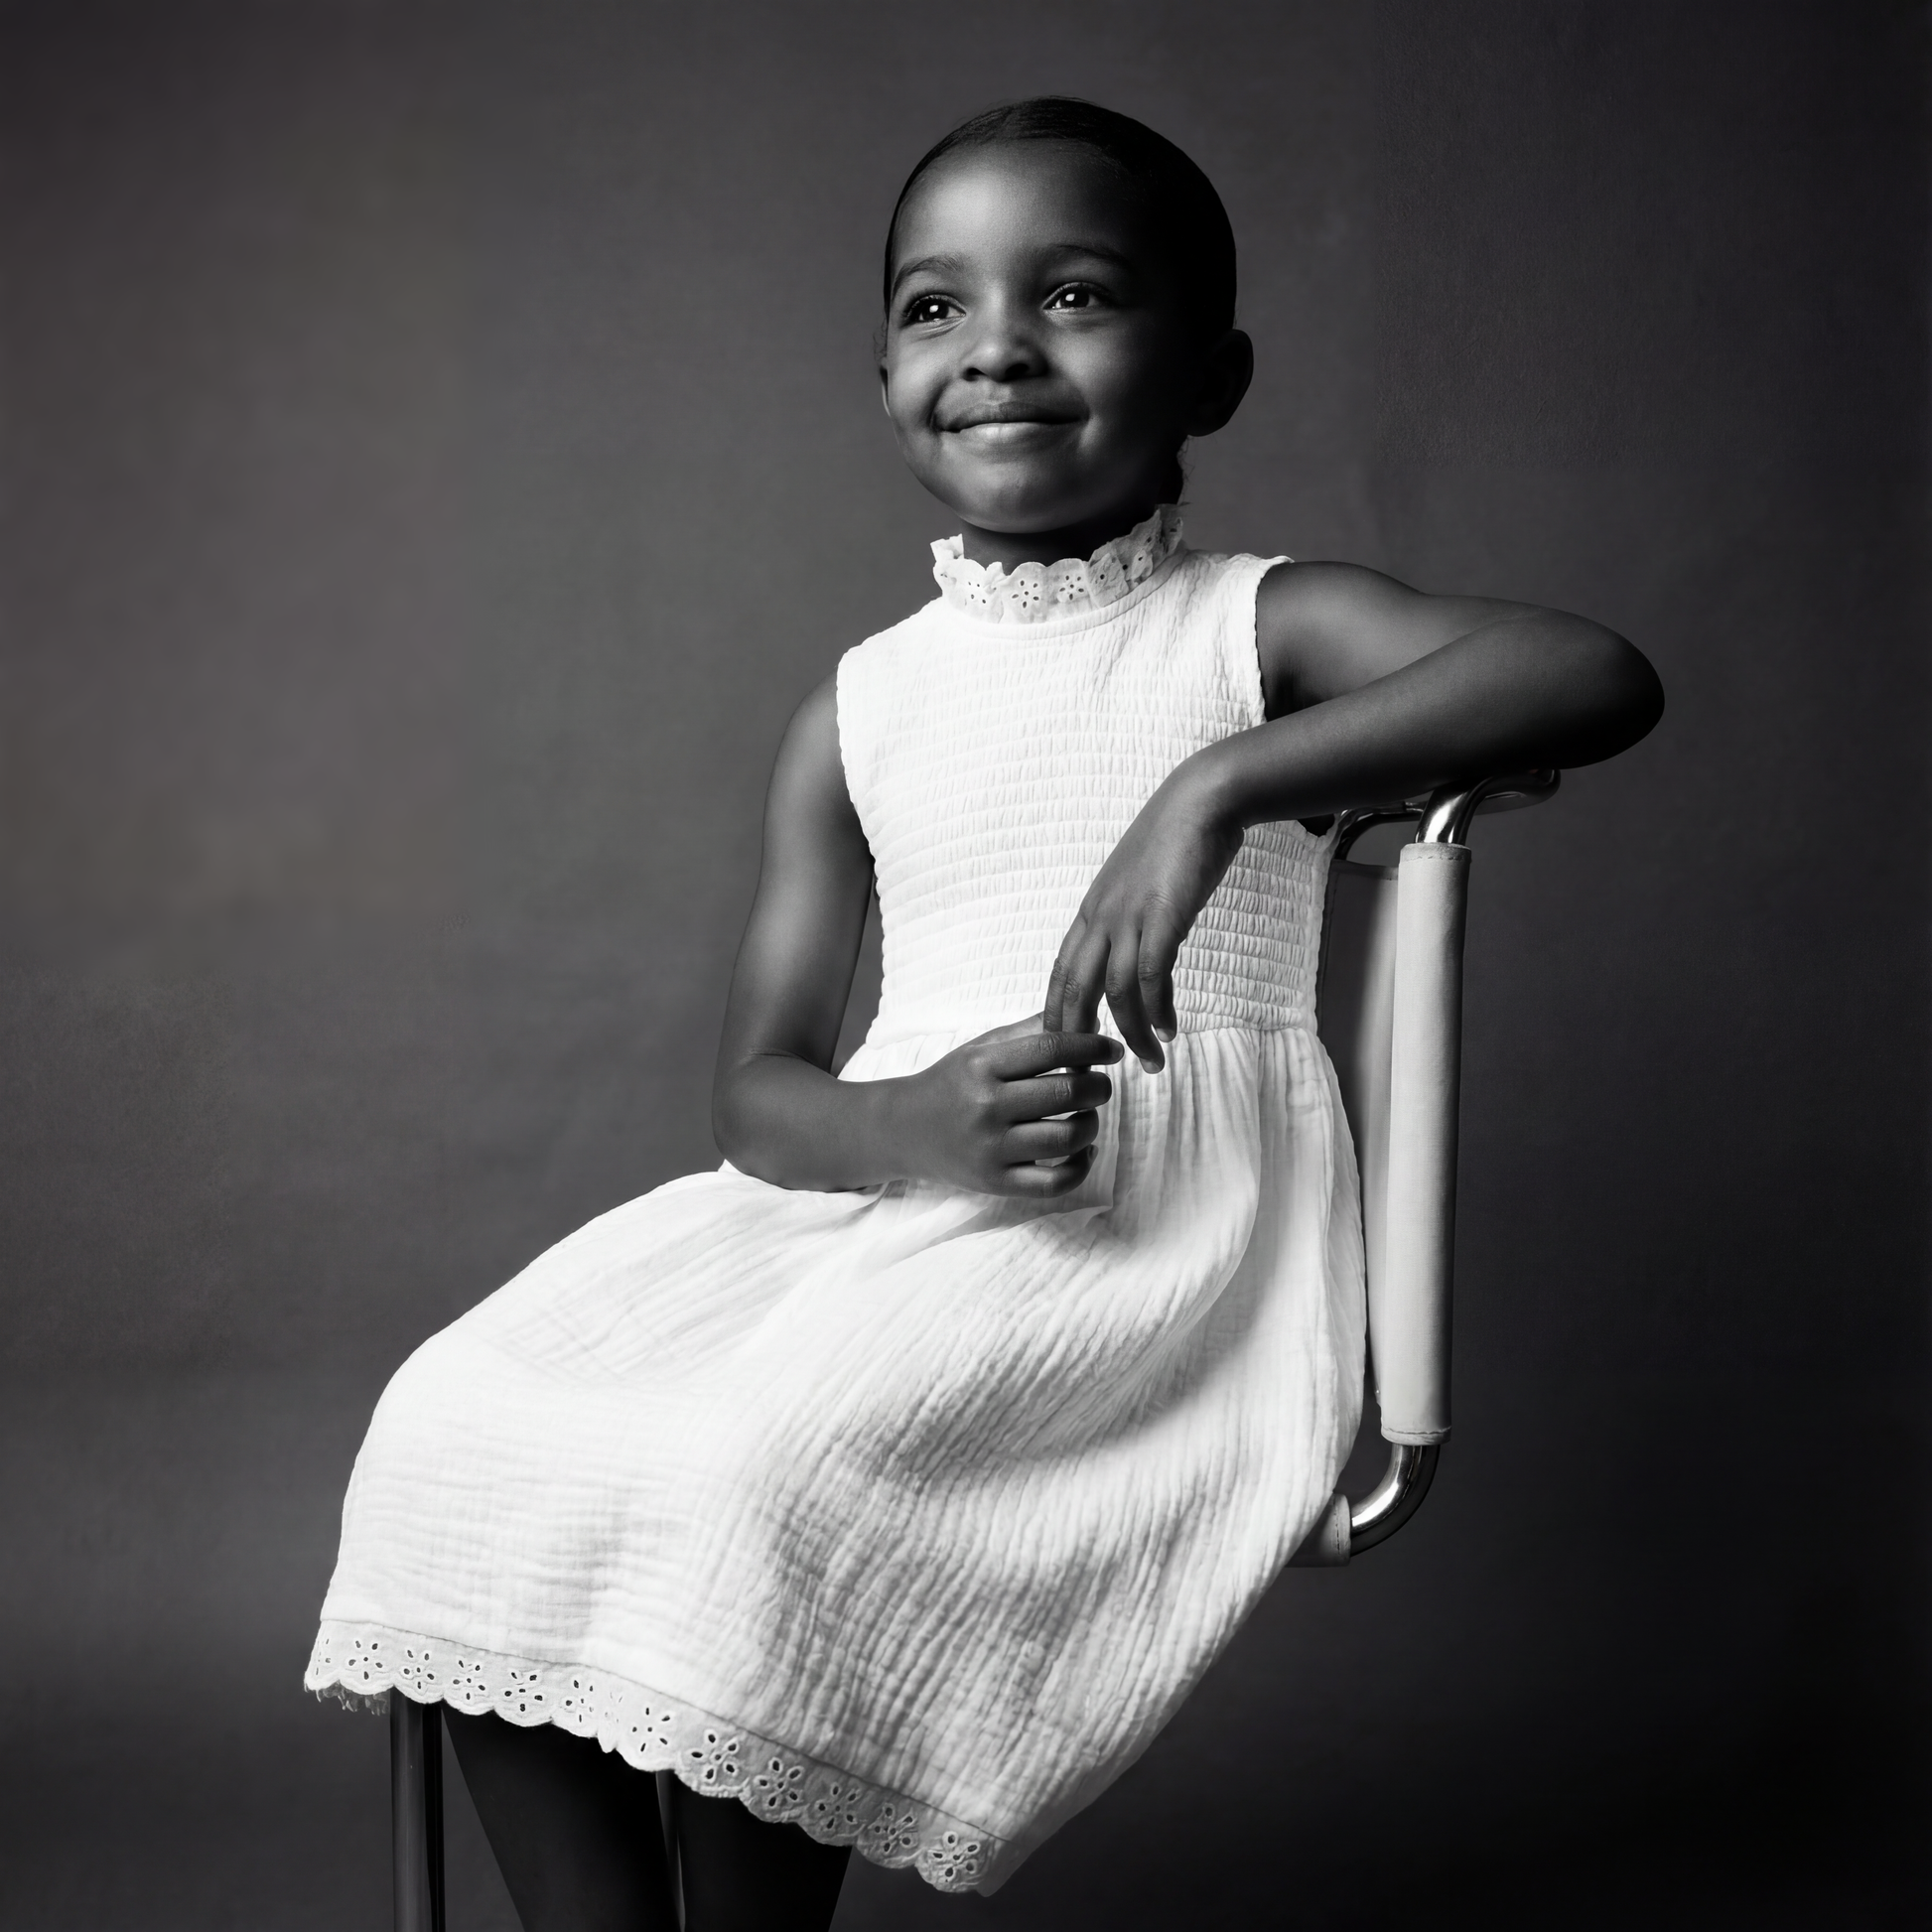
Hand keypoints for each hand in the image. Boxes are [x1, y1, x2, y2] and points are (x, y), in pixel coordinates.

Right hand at [889, 1017, 1122, 1196]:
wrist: (903, 1130)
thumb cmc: (952, 1084)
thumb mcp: (980, 1049)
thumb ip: (1030, 1032)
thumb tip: (1088, 1019)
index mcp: (983, 1066)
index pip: (1052, 1048)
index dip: (1092, 1046)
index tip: (1112, 1050)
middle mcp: (986, 1107)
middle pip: (1067, 1093)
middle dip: (1099, 1086)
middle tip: (1100, 1085)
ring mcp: (991, 1148)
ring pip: (1067, 1138)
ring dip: (1092, 1123)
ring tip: (1087, 1115)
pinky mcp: (996, 1182)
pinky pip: (1055, 1183)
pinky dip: (1081, 1166)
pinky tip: (1083, 1150)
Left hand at [1043, 761, 1243, 1071]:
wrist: (1202, 800)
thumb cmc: (1175, 841)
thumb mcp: (1139, 885)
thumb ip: (1130, 919)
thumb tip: (1137, 954)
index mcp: (1091, 911)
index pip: (1061, 974)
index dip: (1058, 1016)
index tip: (1064, 1051)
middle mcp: (1100, 918)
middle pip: (1073, 990)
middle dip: (1076, 1039)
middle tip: (1087, 1077)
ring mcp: (1128, 917)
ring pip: (1114, 993)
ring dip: (1130, 1034)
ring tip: (1149, 1063)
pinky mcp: (1161, 918)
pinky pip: (1151, 977)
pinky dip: (1157, 1010)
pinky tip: (1168, 1029)